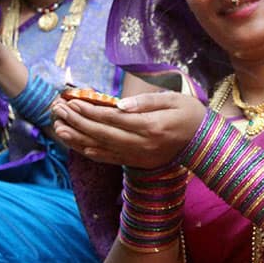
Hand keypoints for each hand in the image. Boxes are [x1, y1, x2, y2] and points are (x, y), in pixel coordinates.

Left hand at [52, 91, 206, 168]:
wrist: (205, 143)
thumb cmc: (190, 114)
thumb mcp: (174, 99)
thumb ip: (146, 101)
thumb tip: (119, 105)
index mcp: (151, 126)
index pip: (114, 118)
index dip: (90, 110)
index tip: (72, 101)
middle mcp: (143, 144)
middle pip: (103, 134)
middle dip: (78, 122)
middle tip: (58, 111)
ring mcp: (140, 156)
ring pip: (103, 148)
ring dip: (79, 139)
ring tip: (58, 129)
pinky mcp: (139, 163)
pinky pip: (111, 159)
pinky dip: (92, 153)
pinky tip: (78, 146)